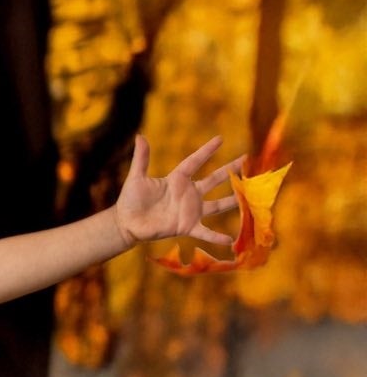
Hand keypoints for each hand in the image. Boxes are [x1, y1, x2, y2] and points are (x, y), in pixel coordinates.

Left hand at [115, 134, 241, 248]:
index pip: (195, 161)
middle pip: (214, 179)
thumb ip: (142, 159)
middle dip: (230, 170)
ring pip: (217, 205)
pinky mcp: (186, 226)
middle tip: (246, 159)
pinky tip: (230, 240)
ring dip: (233, 201)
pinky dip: (216, 237)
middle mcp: (187, 193)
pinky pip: (205, 232)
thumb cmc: (130, 200)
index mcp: (177, 179)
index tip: (220, 139)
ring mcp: (189, 210)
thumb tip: (140, 136)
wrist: (125, 224)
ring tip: (251, 197)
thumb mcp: (136, 178)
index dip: (206, 150)